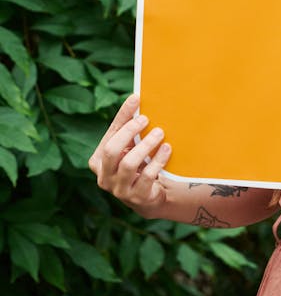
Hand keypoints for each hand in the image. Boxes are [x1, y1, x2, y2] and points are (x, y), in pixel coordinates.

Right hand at [88, 94, 171, 218]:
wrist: (147, 196)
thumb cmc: (136, 164)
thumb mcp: (128, 147)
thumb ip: (128, 129)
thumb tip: (137, 99)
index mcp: (98, 161)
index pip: (110, 134)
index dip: (123, 116)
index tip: (136, 99)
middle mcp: (104, 177)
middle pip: (112, 150)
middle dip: (129, 131)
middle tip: (146, 118)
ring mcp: (119, 190)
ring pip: (129, 164)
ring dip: (146, 145)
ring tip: (160, 132)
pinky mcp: (137, 197)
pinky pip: (147, 176)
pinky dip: (158, 160)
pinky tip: (167, 148)